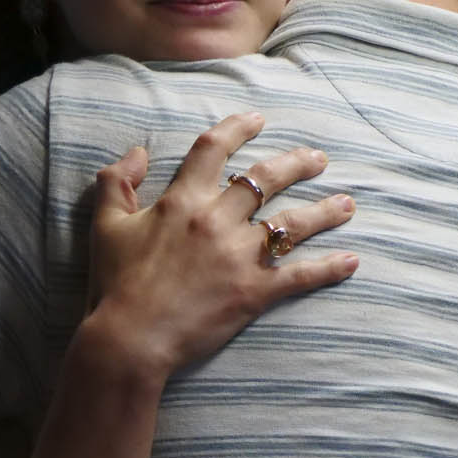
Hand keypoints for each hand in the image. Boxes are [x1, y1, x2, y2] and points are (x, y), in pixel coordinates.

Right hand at [86, 112, 358, 381]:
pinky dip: (329, 268)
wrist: (130, 338)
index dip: (237, 128)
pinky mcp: (255, 292)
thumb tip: (138, 151)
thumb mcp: (106, 225)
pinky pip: (301, 276)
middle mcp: (217, 220)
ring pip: (293, 223)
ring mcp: (240, 256)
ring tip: (348, 204)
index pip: (214, 150)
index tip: (258, 119)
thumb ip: (117, 182)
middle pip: (267, 179)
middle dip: (298, 164)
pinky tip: (351, 261)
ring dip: (325, 211)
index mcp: (182, 201)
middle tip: (318, 159)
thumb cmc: (115, 283)